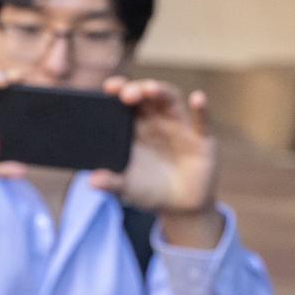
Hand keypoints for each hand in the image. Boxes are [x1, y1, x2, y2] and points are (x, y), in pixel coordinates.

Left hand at [92, 77, 219, 244]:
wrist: (179, 207)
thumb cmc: (149, 190)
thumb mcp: (128, 188)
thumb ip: (111, 183)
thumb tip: (92, 182)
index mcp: (136, 127)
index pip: (126, 102)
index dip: (119, 91)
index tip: (109, 87)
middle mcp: (157, 121)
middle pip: (147, 96)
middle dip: (137, 90)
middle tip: (126, 93)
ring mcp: (180, 127)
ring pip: (171, 101)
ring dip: (161, 92)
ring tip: (150, 89)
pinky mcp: (202, 140)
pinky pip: (202, 122)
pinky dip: (201, 109)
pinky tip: (197, 99)